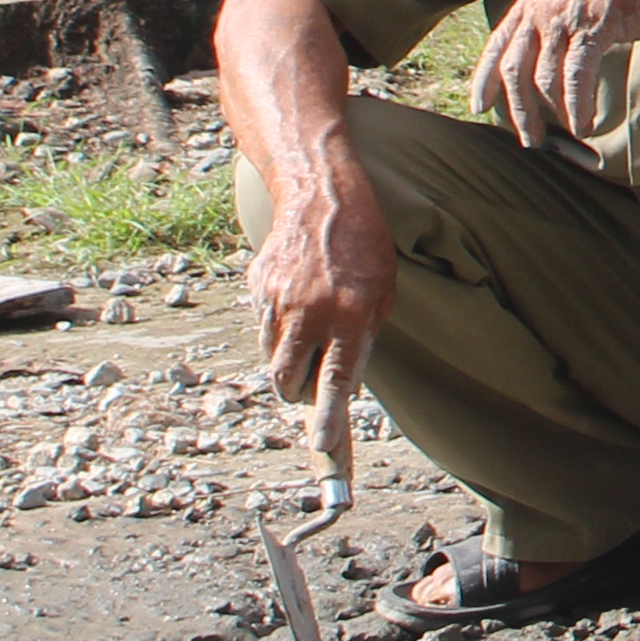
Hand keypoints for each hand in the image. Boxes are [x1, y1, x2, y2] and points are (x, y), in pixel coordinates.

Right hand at [248, 153, 398, 420]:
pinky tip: (296, 303)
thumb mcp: (383, 290)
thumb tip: (345, 385)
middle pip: (289, 382)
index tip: (323, 446)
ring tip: (310, 332)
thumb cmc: (365, 245)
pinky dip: (277, 331)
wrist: (321, 194)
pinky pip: (262, 330)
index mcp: (350, 313)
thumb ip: (364, 338)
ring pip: (272, 360)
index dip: (328, 416)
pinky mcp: (256, 290)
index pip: (335, 379)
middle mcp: (310, 311)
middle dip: (300, 394)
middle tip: (314, 381)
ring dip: (288, 362)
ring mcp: (277, 301)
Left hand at [469, 0, 639, 148]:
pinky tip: (583, 122)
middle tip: (531, 137)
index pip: (498, 43)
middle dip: (520, 109)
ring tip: (566, 131)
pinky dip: (578, 104)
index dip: (485, 78)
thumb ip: (550, 25)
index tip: (480, 107)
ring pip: (545, 76)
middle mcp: (542, 4)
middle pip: (516, 67)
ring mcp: (567, 15)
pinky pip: (577, 75)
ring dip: (553, 112)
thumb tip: (537, 66)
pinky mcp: (593, 26)